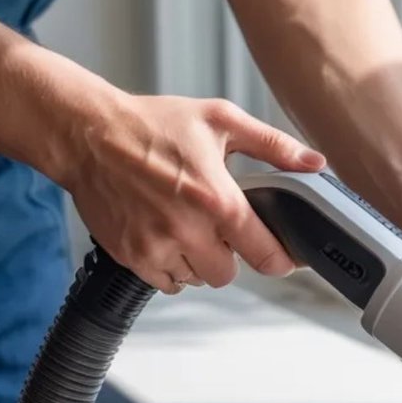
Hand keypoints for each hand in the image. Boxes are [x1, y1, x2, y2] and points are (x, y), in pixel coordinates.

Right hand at [56, 94, 325, 292]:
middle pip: (228, 275)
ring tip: (187, 227)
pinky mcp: (129, 255)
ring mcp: (155, 246)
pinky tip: (165, 236)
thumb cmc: (151, 124)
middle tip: (219, 229)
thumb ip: (274, 145)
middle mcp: (187, 230)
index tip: (282, 256)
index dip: (281, 260)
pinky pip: (164, 281)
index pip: (266, 255)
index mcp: (217, 200)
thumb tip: (315, 162)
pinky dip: (169, 266)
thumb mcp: (221, 120)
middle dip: (230, 256)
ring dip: (197, 261)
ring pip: (196, 279)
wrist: (86, 133)